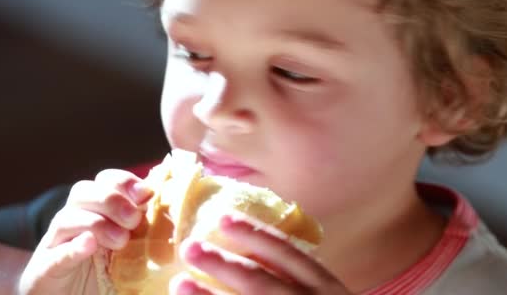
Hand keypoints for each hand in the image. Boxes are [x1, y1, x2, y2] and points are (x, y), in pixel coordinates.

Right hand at [17, 169, 151, 294]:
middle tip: (133, 219)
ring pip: (67, 218)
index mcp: (96, 210)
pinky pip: (55, 254)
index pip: (105, 180)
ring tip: (120, 240)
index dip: (125, 182)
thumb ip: (147, 227)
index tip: (147, 194)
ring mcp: (57, 244)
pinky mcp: (45, 269)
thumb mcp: (131, 247)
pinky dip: (72, 248)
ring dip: (96, 224)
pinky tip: (89, 245)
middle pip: (83, 192)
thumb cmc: (107, 271)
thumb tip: (178, 211)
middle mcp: (74, 220)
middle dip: (112, 200)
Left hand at [171, 215, 352, 294]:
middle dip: (221, 264)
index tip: (222, 219)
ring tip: (180, 283)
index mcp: (326, 287)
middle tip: (189, 247)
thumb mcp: (323, 294)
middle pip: (259, 282)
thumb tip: (250, 249)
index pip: (287, 254)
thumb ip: (297, 276)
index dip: (254, 234)